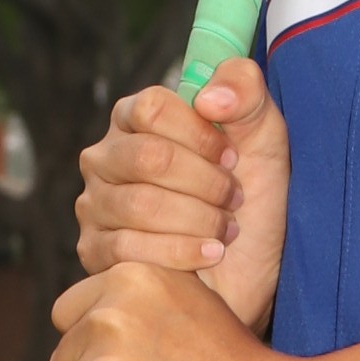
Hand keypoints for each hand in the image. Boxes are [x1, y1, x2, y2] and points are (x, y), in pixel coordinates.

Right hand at [75, 59, 287, 331]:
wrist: (251, 269)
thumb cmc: (252, 195)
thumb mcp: (264, 135)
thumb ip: (245, 91)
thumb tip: (209, 99)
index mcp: (135, 118)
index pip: (152, 108)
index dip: (200, 134)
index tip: (232, 157)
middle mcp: (106, 156)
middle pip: (147, 157)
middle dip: (206, 183)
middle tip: (234, 199)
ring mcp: (95, 204)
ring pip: (140, 205)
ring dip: (199, 219)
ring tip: (226, 230)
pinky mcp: (95, 250)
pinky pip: (128, 248)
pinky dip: (181, 252)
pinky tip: (209, 254)